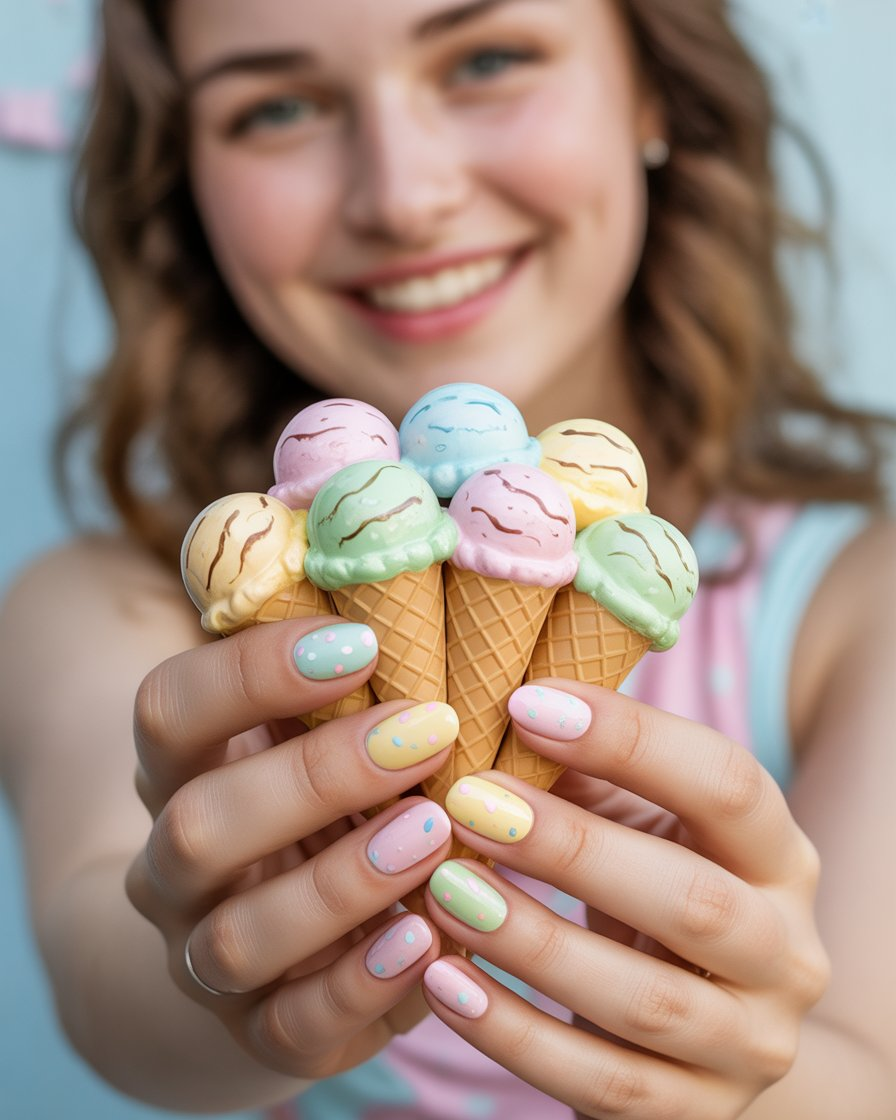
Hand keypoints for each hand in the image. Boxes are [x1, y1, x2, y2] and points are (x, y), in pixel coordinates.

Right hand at [126, 616, 458, 1078]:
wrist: (264, 953)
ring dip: (341, 883)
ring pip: (238, 934)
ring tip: (434, 833)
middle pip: (198, 823)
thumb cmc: (320, 807)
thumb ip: (364, 690)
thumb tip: (479, 619)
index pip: (170, 709)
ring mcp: (206, 954)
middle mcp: (176, 864)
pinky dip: (359, 984)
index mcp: (184, 770)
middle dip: (314, 776)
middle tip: (426, 731)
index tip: (362, 643)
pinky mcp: (260, 1030)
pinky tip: (428, 939)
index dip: (250, 672)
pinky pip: (291, 1024)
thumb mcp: (322, 742)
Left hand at [421, 681, 828, 1119]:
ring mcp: (752, 1044)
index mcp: (778, 855)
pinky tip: (443, 980)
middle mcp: (787, 951)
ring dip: (534, 942)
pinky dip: (514, 1034)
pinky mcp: (698, 1115)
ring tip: (444, 890)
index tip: (524, 703)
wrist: (704, 1024)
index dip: (631, 740)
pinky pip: (603, 1083)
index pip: (728, 785)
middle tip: (467, 804)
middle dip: (572, 848)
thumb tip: (491, 710)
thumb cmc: (649, 887)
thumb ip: (583, 775)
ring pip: (647, 1002)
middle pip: (693, 900)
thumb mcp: (637, 824)